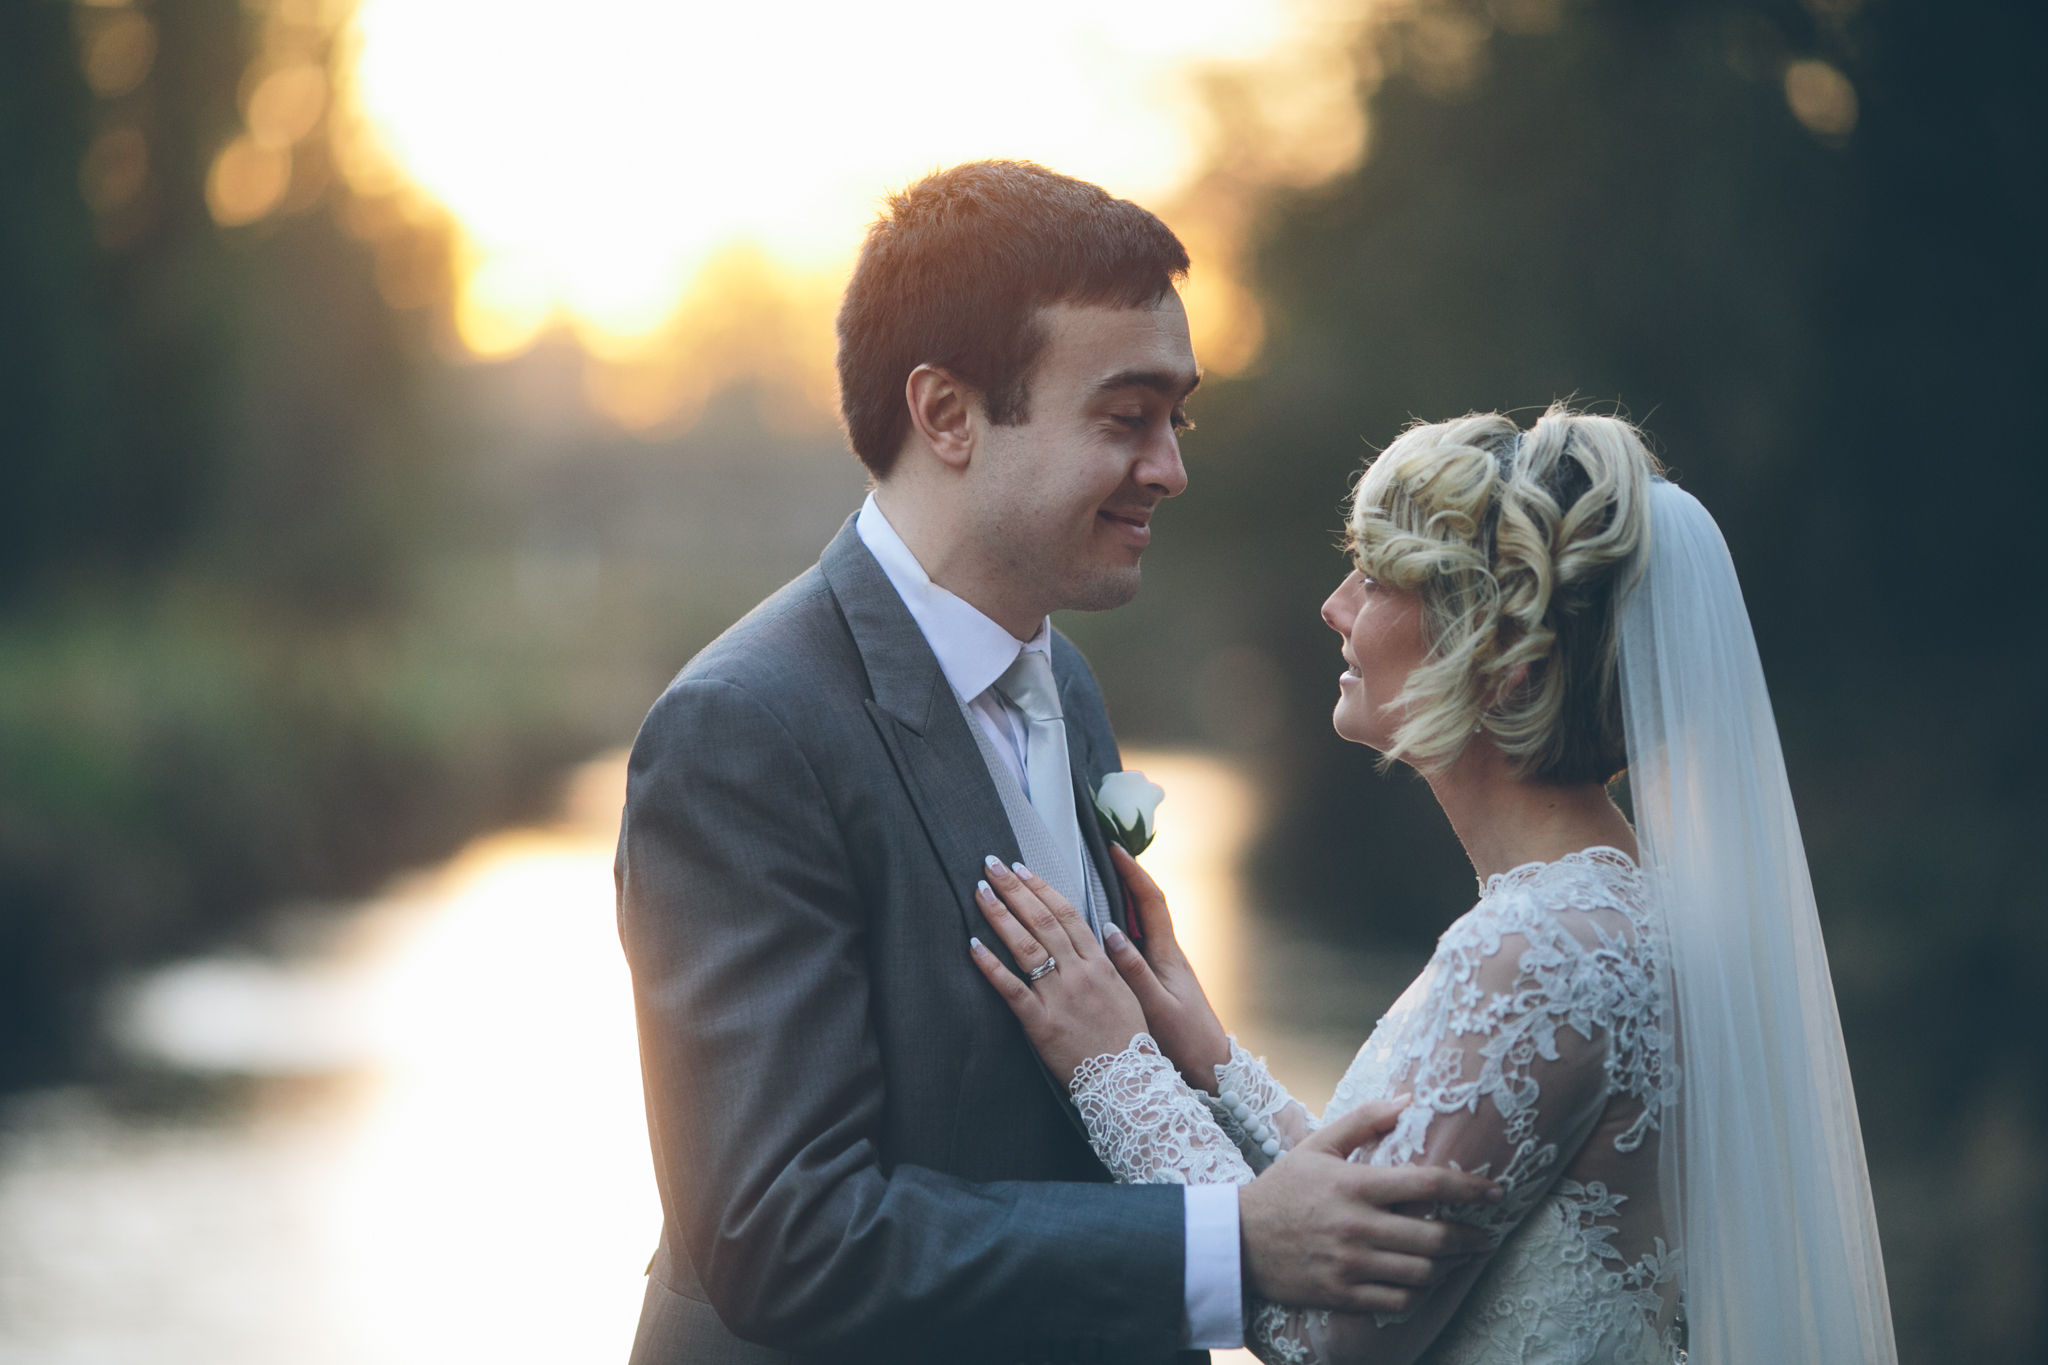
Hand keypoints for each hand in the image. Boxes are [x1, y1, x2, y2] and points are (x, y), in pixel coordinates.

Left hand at [968, 857, 1146, 1081]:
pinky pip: (1012, 989)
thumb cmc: (1127, 1039)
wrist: (1128, 1080)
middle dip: (1014, 889)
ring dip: (1000, 915)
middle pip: (1043, 921)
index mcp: (1101, 964)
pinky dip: (991, 965)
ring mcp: (1060, 997)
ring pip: (1026, 947)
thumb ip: (1112, 960)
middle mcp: (1080, 974)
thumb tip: (1101, 928)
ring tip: (980, 892)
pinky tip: (973, 944)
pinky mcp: (1041, 1023)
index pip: (1066, 914)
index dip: (1041, 888)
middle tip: (991, 864)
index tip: (1020, 867)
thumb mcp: (1127, 992)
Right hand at [1101, 844, 1231, 1089]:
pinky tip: (1106, 927)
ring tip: (1100, 879)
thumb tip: (1110, 932)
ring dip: (1125, 897)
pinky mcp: (1160, 980)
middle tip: (1103, 854)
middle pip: (1147, 904)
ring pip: (1144, 921)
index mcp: (1167, 954)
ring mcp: (1165, 966)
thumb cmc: (1186, 1040)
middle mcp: (1167, 954)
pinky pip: (1139, 941)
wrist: (1211, 1067)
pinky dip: (1124, 924)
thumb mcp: (1156, 1006)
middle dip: (1127, 876)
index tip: (1113, 848)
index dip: (1133, 872)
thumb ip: (1132, 970)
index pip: (1151, 901)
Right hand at [1240, 1100, 1502, 1314]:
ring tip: (1456, 1257)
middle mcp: (1356, 1226)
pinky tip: (1422, 1280)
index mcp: (1354, 1185)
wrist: (1236, 1241)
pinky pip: (1399, 1301)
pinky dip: (1419, 1293)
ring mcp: (1350, 1265)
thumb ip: (1363, 1121)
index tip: (1496, 1192)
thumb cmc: (1282, 1189)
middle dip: (1471, 1237)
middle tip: (1485, 1234)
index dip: (1469, 1189)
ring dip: (1447, 1265)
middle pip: (1435, 1236)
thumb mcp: (1316, 1145)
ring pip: (1422, 1272)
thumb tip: (1408, 1100)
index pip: (1427, 1186)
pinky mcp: (1342, 1295)